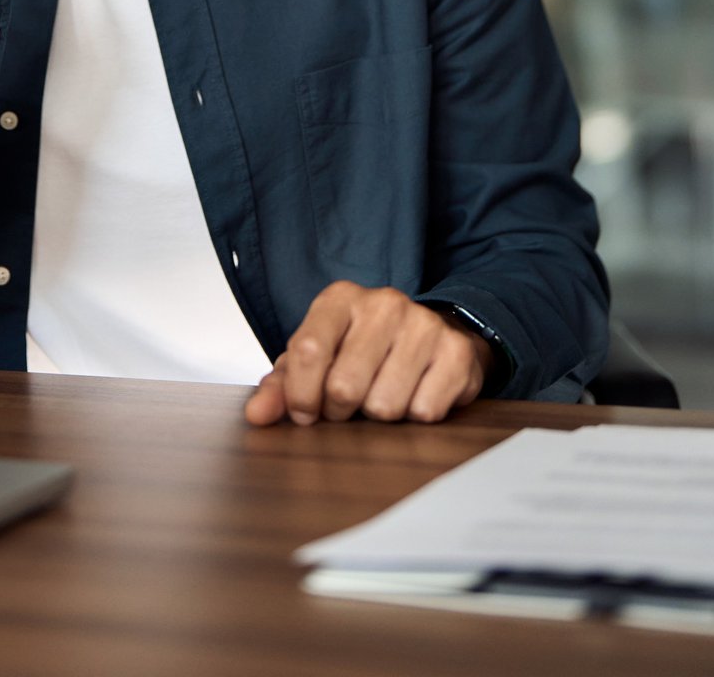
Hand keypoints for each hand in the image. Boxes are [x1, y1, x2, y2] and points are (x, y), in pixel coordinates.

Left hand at [244, 282, 492, 426]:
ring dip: (380, 414)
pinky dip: (415, 416)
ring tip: (383, 393)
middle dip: (341, 410)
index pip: (308, 351)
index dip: (301, 396)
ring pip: (385, 405)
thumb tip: (257, 415)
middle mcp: (383, 303)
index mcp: (340, 299)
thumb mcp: (319, 358)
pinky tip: (415, 393)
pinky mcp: (456, 352)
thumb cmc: (365, 349)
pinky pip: (424, 411)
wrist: (433, 334)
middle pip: (345, 386)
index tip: (306, 413)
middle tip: (349, 403)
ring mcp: (424, 324)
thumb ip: (282, 385)